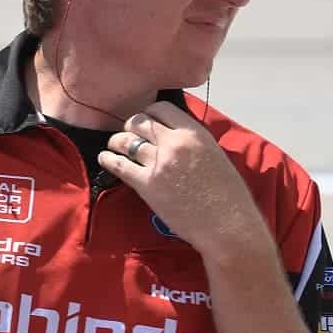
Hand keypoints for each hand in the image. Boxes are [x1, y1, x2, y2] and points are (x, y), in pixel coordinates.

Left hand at [97, 102, 265, 261]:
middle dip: (130, 126)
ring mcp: (159, 163)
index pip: (161, 109)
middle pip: (139, 121)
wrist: (226, 224)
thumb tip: (172, 137)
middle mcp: (174, 143)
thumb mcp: (214, 155)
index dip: (149, 113)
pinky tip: (105, 159)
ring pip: (125, 141)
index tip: (146, 121)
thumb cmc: (227, 194)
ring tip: (114, 146)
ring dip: (116, 142)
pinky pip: (118, 165)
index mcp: (194, 133)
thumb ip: (191, 142)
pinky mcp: (146, 184)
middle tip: (128, 134)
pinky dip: (108, 159)